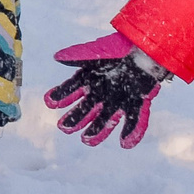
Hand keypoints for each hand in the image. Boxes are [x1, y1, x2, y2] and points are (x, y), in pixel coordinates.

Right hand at [43, 31, 168, 147]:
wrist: (143, 50)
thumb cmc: (118, 49)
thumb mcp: (95, 52)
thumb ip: (77, 55)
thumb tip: (56, 57)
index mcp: (90, 80)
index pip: (71, 90)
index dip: (60, 96)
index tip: (49, 102)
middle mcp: (102, 93)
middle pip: (86, 110)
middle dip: (75, 119)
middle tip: (64, 128)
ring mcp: (119, 101)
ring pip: (106, 120)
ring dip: (97, 131)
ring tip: (86, 140)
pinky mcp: (137, 104)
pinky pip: (134, 121)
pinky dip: (131, 132)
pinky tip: (125, 143)